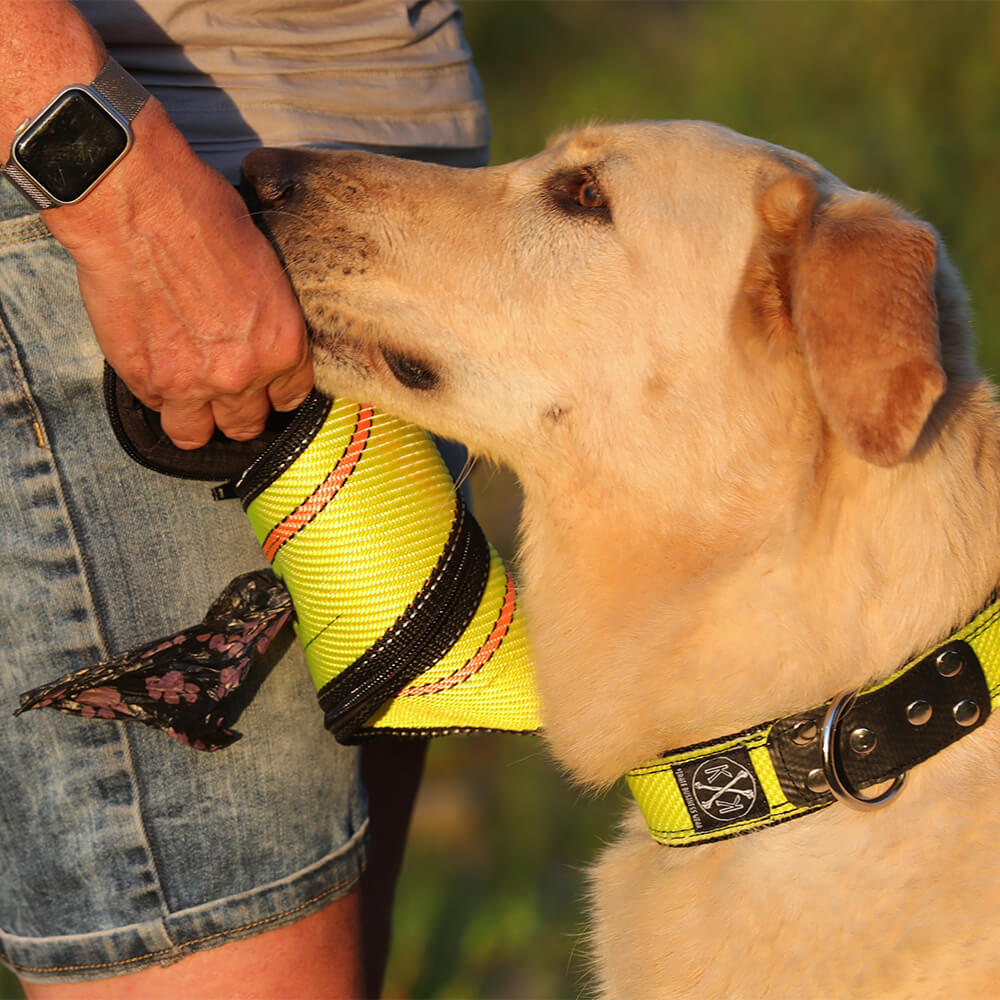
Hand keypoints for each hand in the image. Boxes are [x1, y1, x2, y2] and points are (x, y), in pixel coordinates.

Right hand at [45, 99, 313, 448]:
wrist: (136, 203)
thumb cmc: (202, 216)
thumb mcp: (263, 266)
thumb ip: (266, 318)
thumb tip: (257, 335)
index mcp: (284, 345)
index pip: (291, 397)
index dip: (274, 392)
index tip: (262, 386)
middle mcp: (244, 375)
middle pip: (247, 424)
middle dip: (237, 410)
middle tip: (222, 390)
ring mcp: (192, 384)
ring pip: (198, 434)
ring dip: (195, 418)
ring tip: (187, 396)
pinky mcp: (145, 380)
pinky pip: (156, 407)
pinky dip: (156, 392)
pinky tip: (154, 364)